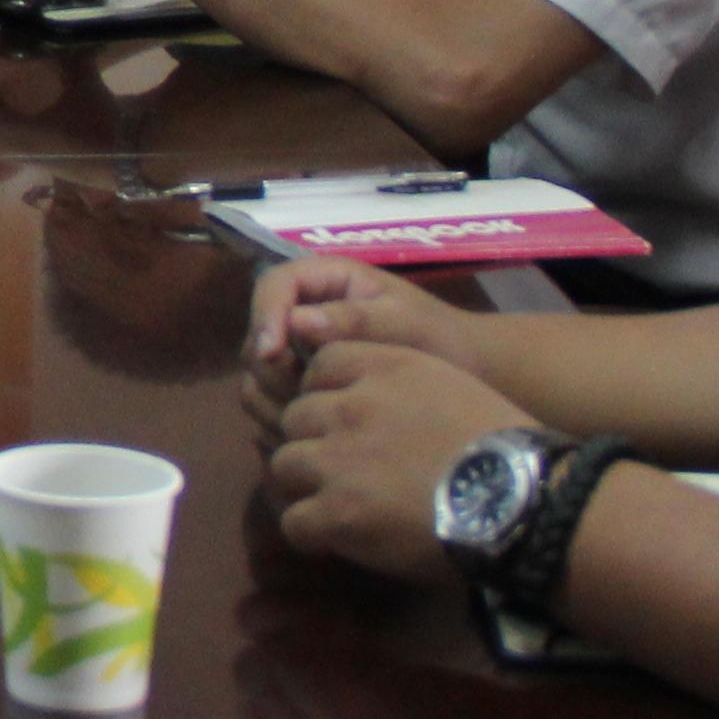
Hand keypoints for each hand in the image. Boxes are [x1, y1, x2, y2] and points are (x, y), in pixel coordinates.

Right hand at [240, 255, 481, 438]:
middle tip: (301, 396)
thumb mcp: (404, 323)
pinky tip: (306, 438)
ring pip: (256, 372)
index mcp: (327, 280)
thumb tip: (299, 322)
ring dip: (271, 397)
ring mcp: (298, 351)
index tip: (273, 353)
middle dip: (271, 367)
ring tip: (308, 421)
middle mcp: (304, 312)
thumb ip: (356, 320)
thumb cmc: (439, 339)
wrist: (462, 375)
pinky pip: (267, 402)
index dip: (265, 315)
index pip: (274, 285)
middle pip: (258, 334)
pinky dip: (277, 419)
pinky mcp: (298, 385)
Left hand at [266, 338, 536, 584]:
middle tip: (338, 470)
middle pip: (295, 417)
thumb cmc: (502, 448)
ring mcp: (339, 459)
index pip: (320, 365)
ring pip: (283, 465)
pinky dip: (309, 534)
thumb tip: (371, 400)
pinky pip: (293, 521)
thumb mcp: (451, 385)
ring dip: (305, 487)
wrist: (523, 502)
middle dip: (312, 442)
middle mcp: (352, 406)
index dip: (325, 395)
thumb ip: (400, 383)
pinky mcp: (337, 512)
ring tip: (334, 507)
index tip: (343, 422)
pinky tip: (335, 542)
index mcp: (385, 367)